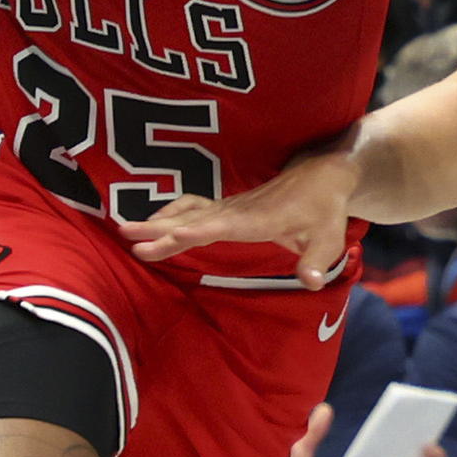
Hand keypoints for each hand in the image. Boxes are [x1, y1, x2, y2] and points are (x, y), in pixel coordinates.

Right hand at [122, 142, 356, 281]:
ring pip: (188, 213)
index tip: (170, 236)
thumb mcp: (329, 237)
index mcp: (259, 219)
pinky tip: (150, 222)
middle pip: (194, 220)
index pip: (223, 226)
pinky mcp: (226, 207)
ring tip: (127, 231)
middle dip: (160, 229)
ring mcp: (230, 207)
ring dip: (158, 221)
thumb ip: (316, 260)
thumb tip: (309, 282)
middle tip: (129, 236)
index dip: (197, 231)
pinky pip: (192, 208)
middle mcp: (238, 211)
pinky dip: (169, 213)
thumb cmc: (325, 210)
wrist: (322, 174)